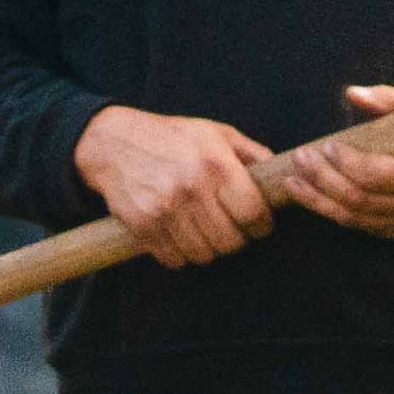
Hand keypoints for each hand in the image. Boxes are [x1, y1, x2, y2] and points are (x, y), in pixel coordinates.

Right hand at [74, 105, 281, 267]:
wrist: (113, 143)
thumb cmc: (171, 136)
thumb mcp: (214, 132)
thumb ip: (250, 153)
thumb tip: (280, 173)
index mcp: (216, 164)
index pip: (253, 213)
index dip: (262, 226)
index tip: (260, 225)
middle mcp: (192, 188)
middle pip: (230, 241)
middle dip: (236, 239)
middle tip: (232, 229)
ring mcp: (166, 210)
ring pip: (204, 255)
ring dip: (209, 248)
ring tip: (206, 232)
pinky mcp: (143, 226)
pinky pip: (175, 260)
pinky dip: (182, 255)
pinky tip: (181, 236)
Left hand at [281, 82, 393, 241]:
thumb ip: (390, 101)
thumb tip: (352, 93)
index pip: (380, 176)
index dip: (349, 163)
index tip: (329, 145)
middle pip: (360, 198)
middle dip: (324, 178)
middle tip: (302, 156)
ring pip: (352, 216)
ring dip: (317, 197)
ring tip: (293, 176)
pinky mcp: (392, 231)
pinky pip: (353, 224)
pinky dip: (326, 209)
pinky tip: (306, 192)